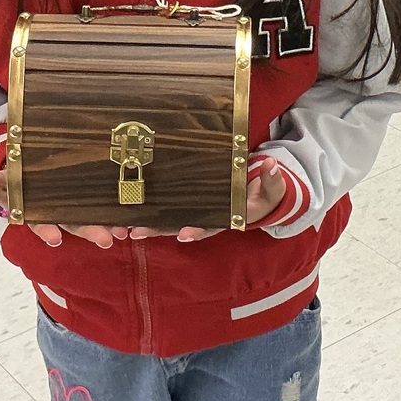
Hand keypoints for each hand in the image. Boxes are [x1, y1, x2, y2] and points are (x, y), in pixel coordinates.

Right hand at [0, 170, 128, 248]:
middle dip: (90, 232)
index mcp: (37, 209)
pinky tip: (133, 213)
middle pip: (75, 224)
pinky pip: (105, 200)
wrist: (34, 165)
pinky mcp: (91, 192)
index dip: (48, 230)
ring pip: (93, 216)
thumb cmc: (18, 175)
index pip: (42, 222)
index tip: (56, 240)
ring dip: (108, 224)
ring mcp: (75, 204)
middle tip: (107, 239)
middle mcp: (59, 210)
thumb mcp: (1, 178)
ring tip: (123, 233)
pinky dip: (118, 204)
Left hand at [129, 156, 286, 241]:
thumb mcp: (273, 188)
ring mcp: (198, 210)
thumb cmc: (266, 191)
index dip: (197, 230)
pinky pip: (170, 207)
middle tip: (137, 232)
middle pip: (181, 226)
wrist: (260, 191)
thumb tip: (271, 166)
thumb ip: (272, 180)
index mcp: (228, 217)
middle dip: (160, 231)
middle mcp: (209, 217)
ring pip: (170, 219)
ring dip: (150, 224)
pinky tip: (133, 208)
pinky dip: (153, 209)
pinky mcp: (189, 201)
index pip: (211, 226)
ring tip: (127, 227)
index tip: (183, 234)